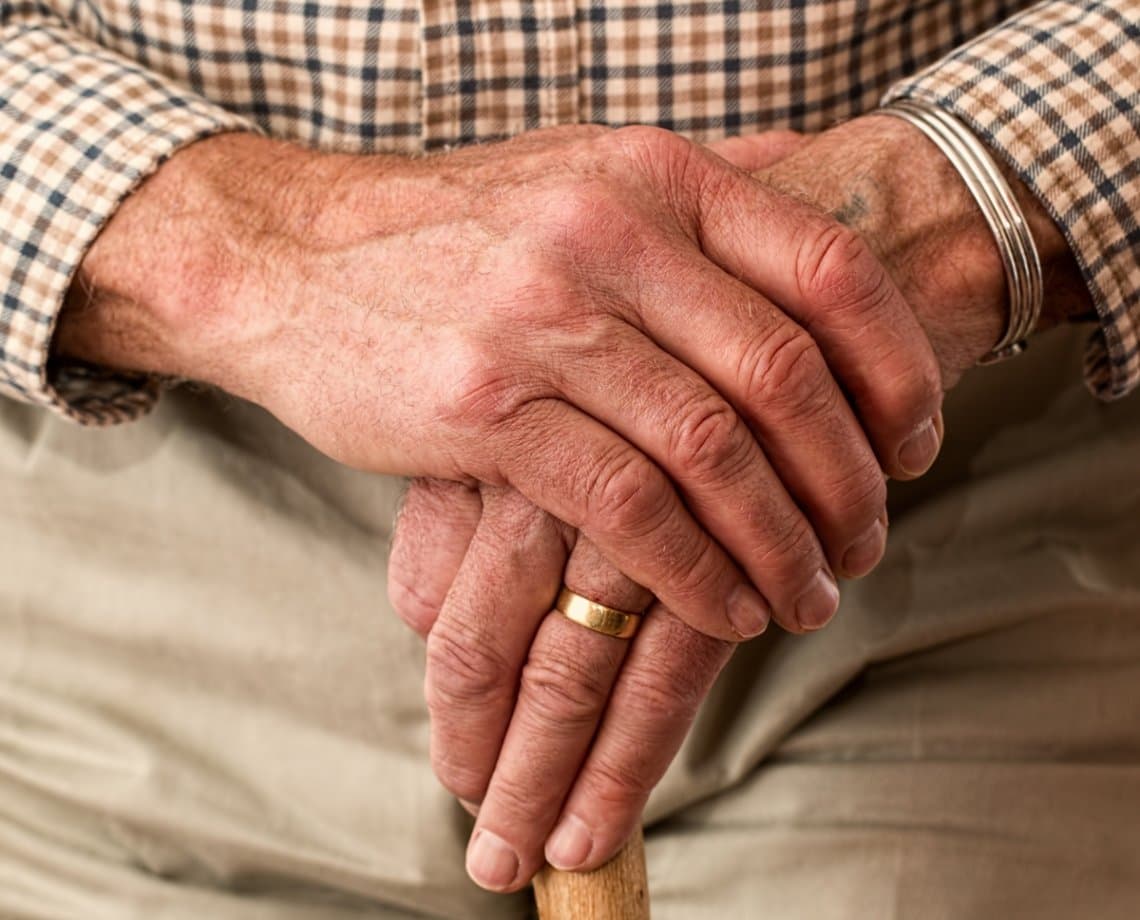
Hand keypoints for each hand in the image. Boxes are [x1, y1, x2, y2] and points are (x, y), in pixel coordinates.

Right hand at [388, 119, 1093, 890]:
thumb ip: (696, 178)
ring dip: (778, 541)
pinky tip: (722, 607)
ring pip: (710, 449)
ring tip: (807, 595)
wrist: (291, 260)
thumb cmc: (453, 233)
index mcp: (652, 175)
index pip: (827, 268)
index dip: (897, 366)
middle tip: (866, 544)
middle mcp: (607, 234)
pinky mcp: (484, 410)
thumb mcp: (578, 170)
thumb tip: (811, 169)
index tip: (917, 443)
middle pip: (782, 373)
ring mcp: (542, 319)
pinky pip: (624, 505)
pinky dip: (692, 569)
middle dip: (846, 479)